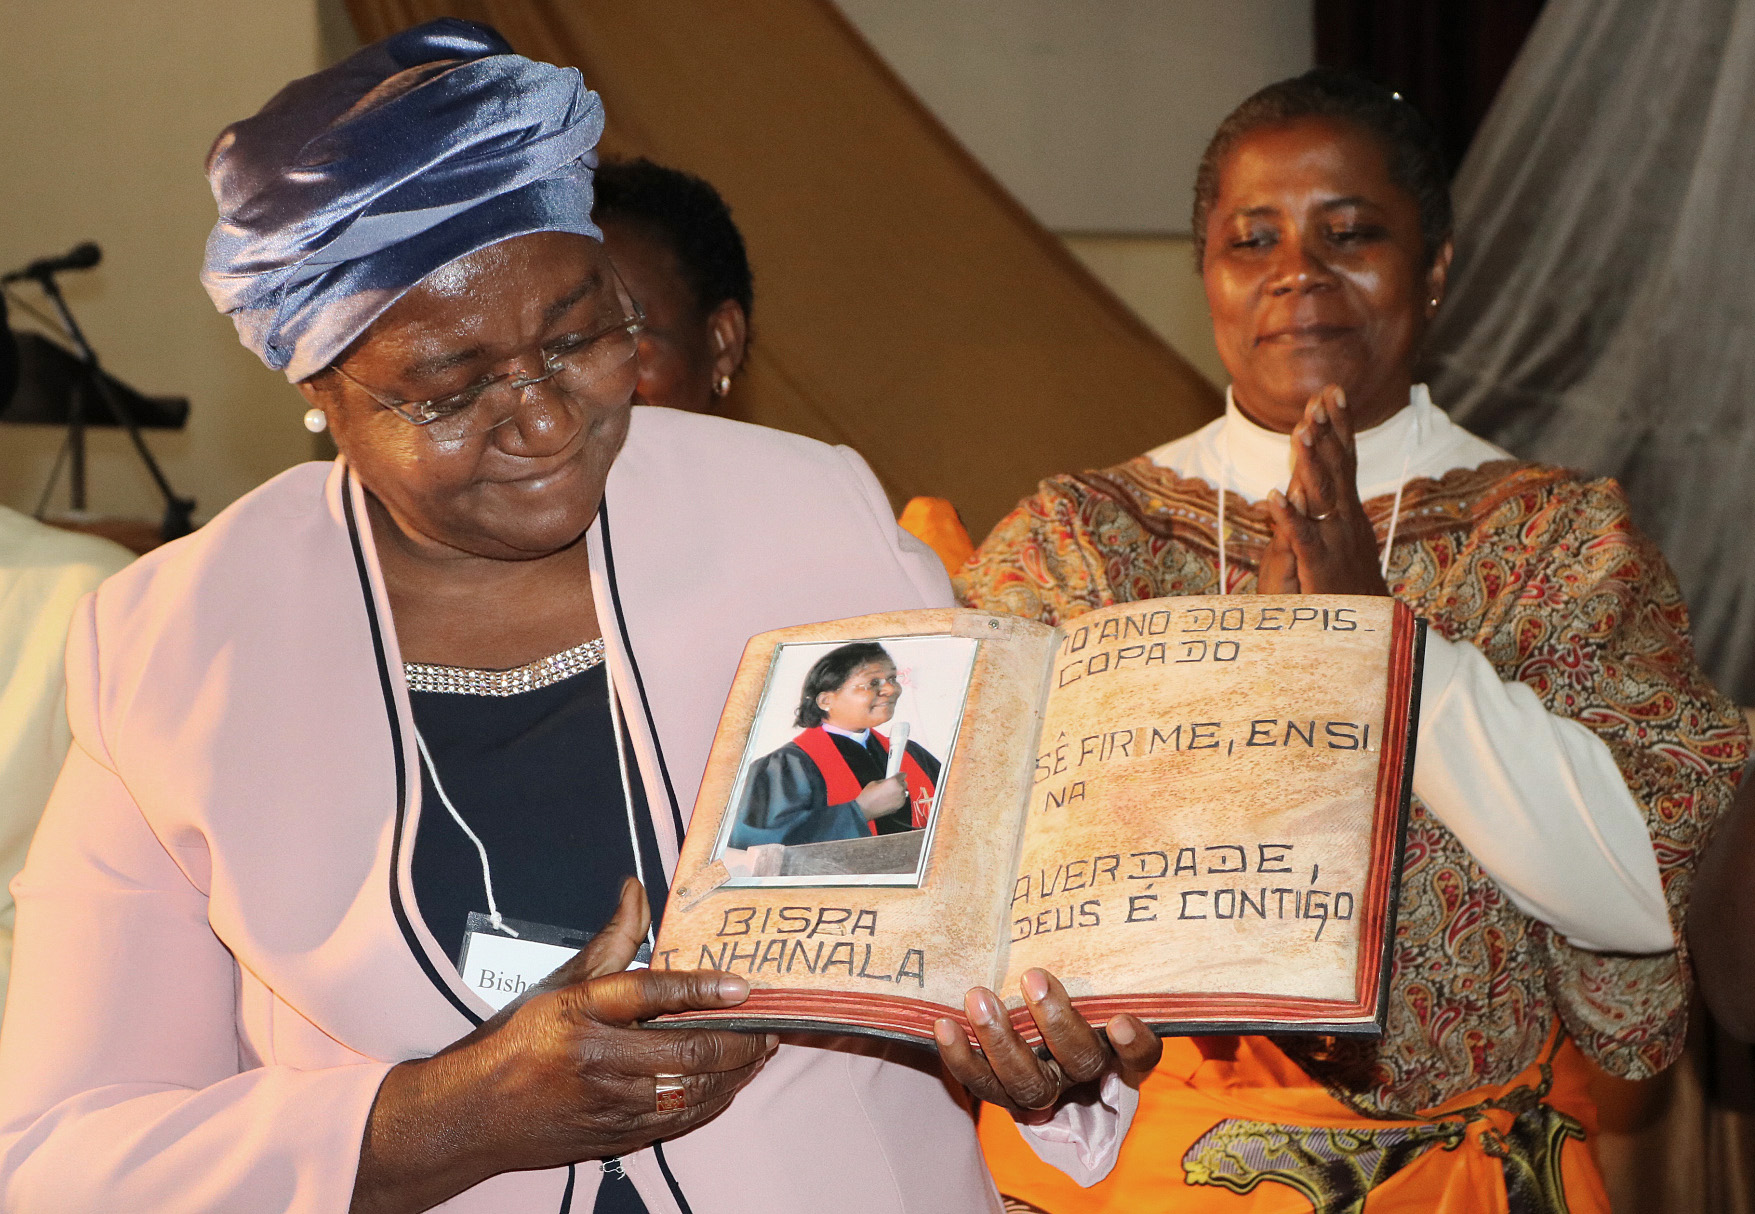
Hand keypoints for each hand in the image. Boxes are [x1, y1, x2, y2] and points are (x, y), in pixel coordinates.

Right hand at [351, 879, 773, 1213]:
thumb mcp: (562, 982)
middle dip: (739, 1042)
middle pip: (685, 1051)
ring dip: (734, 1074)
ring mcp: (608, 1104)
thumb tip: (637, 887)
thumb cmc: (520, 1040)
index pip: (650, 994)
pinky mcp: (615, 1136)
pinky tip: (730, 1086)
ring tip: (760, 1052)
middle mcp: (596, 1059)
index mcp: (581, 1011)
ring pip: (690, 1092)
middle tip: (771, 1025)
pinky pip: (678, 1123)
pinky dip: (712, 1104)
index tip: (742, 985)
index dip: (701, 989)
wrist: (471, 1115)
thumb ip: (612, 940)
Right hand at [855, 774, 907, 819]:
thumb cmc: (868, 797)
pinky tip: (889, 799)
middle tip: (891, 785)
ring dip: (898, 791)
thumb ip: (886, 780)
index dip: (899, 775)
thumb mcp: (875, 782)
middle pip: (904, 783)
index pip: (903, 775)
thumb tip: (889, 780)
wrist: (865, 809)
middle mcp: (899, 790)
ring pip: (903, 792)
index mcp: (894, 782)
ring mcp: (900, 799)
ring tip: (888, 793)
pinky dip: (897, 798)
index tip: (897, 776)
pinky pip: (901, 799)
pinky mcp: (899, 806)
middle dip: (898, 783)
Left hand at [932, 968, 1161, 1112]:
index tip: (1120, 1021)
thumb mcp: (1091, 975)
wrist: (1035, 1032)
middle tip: (1032, 978)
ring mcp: (1045, 1087)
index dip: (1134, 1045)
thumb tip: (1082, 884)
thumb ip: (1093, 950)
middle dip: (1055, 1022)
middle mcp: (1084, 1072)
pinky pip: (982, 1083)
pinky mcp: (1004, 1092)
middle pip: (1080, 1061)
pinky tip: (944, 1025)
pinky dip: (961, 1057)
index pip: (1142, 1055)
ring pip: (1028, 1081)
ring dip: (999, 1039)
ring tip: (978, 997)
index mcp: (1117, 1046)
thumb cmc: (1073, 989)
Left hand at [1261, 385, 1389, 596]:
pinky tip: (1275, 497)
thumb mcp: (1339, 539)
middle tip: (1324, 395)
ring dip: (1311, 464)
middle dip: (1330, 431)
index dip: (1340, 426)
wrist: (1368, 631)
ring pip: (1321, 496)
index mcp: (1348, 510)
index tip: (1334, 391)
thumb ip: (1330, 507)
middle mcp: (1345, 520)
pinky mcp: (1319, 567)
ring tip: (1301, 431)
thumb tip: (1318, 475)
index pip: (1346, 460)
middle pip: (1338, 468)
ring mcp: (1334, 542)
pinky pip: (1303, 538)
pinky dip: (1289, 517)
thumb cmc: (1348, 584)